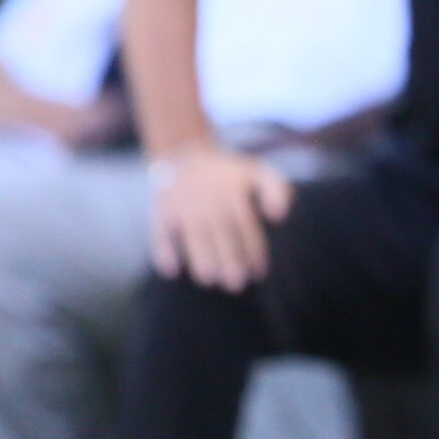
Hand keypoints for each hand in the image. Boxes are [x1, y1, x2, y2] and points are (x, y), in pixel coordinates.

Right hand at [150, 143, 294, 291]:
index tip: (258, 273)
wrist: (185, 155)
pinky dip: (163, 249)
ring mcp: (183, 201)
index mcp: (234, 188)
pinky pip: (160, 230)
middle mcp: (208, 195)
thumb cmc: (231, 175)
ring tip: (209, 280)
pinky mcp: (161, 208)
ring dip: (199, 256)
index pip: (245, 223)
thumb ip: (278, 191)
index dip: (252, 249)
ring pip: (192, 232)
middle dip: (228, 257)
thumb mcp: (259, 172)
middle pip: (219, 229)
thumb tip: (278, 217)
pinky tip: (171, 270)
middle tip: (236, 284)